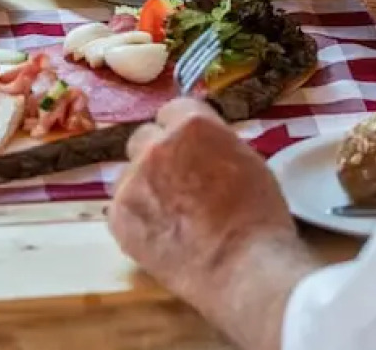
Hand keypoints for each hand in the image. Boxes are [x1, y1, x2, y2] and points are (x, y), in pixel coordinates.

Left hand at [109, 99, 299, 306]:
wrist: (242, 265)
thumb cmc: (257, 214)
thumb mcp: (246, 159)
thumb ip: (214, 144)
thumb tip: (201, 147)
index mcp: (192, 124)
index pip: (174, 110)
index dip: (183, 131)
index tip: (190, 147)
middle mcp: (156, 146)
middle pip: (145, 138)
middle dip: (158, 154)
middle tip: (178, 180)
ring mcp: (132, 181)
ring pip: (129, 173)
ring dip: (144, 185)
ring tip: (169, 213)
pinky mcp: (118, 217)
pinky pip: (121, 207)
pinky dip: (137, 217)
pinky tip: (160, 233)